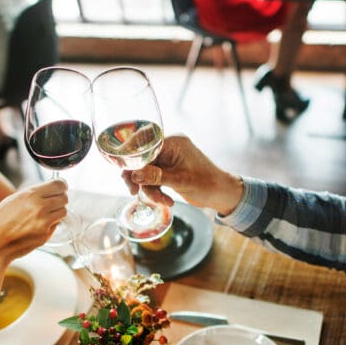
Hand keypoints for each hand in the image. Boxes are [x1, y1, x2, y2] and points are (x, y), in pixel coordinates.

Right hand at [0, 179, 67, 264]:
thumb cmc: (1, 219)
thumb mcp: (16, 198)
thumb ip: (35, 193)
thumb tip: (53, 190)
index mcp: (31, 195)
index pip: (59, 185)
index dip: (62, 186)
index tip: (62, 187)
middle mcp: (40, 208)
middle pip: (64, 198)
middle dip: (60, 199)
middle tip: (52, 202)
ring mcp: (44, 223)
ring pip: (63, 212)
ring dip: (57, 212)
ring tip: (43, 214)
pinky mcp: (46, 235)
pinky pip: (56, 225)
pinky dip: (50, 224)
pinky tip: (37, 226)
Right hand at [122, 135, 243, 214]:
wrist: (221, 194)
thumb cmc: (207, 184)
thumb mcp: (180, 181)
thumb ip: (156, 176)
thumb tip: (134, 174)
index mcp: (174, 143)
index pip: (145, 144)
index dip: (132, 158)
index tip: (123, 171)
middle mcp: (169, 148)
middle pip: (142, 160)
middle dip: (139, 178)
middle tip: (133, 191)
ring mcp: (168, 159)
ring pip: (146, 172)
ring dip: (150, 188)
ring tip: (161, 201)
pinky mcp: (168, 170)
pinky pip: (153, 178)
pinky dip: (156, 190)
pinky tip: (166, 201)